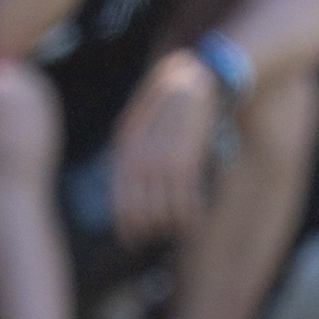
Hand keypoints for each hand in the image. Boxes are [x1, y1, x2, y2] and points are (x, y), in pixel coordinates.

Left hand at [107, 53, 218, 244]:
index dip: (125, 224)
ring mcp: (160, 162)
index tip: (130, 240)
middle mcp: (138, 158)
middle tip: (156, 240)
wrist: (199, 79)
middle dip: (148, 230)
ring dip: (173, 225)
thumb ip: (134, 147)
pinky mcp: (184, 162)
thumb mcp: (142, 119)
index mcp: (125, 147)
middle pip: (140, 211)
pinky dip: (191, 216)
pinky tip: (196, 220)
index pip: (119, 198)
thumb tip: (129, 177)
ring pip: (163, 211)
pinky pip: (186, 202)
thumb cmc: (173, 99)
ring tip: (181, 230)